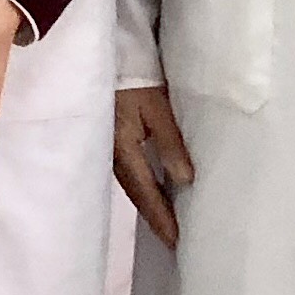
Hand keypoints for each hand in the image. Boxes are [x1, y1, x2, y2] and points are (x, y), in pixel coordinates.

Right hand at [113, 84, 194, 250]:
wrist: (109, 51)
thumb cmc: (135, 77)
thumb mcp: (156, 107)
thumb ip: (170, 142)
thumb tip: (185, 181)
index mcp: (125, 149)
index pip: (146, 193)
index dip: (162, 218)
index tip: (176, 242)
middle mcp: (114, 153)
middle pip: (137, 192)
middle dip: (155, 216)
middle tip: (172, 240)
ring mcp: (110, 145)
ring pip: (132, 182)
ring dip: (149, 202)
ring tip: (166, 220)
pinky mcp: (112, 135)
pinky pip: (129, 169)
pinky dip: (143, 184)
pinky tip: (153, 187)